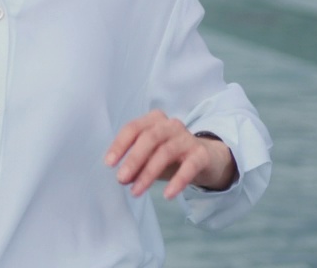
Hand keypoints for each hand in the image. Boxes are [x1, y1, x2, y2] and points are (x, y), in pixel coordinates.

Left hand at [104, 110, 235, 199]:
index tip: (109, 163)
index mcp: (154, 121)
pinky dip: (177, 181)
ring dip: (149, 173)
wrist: (207, 158)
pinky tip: (167, 195)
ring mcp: (187, 138)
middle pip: (149, 138)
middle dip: (133, 159)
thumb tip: (122, 178)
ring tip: (136, 192)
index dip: (120, 145)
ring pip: (166, 152)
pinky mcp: (202, 154)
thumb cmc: (171, 156)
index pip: (133, 128)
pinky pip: (189, 166)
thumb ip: (136, 165)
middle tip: (121, 179)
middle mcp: (171, 125)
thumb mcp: (151, 158)